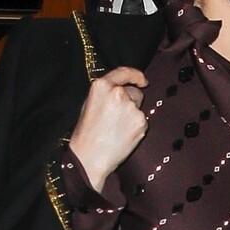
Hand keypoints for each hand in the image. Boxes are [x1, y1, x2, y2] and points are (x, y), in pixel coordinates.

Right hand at [68, 67, 147, 192]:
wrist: (90, 158)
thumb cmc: (86, 133)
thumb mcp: (89, 104)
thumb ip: (106, 93)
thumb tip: (122, 89)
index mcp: (102, 86)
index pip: (124, 72)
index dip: (136, 75)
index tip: (142, 80)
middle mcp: (118, 93)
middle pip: (134, 92)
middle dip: (130, 101)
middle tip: (117, 118)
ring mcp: (132, 107)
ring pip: (138, 107)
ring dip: (132, 115)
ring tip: (117, 129)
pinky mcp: (141, 122)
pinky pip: (142, 121)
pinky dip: (136, 127)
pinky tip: (123, 136)